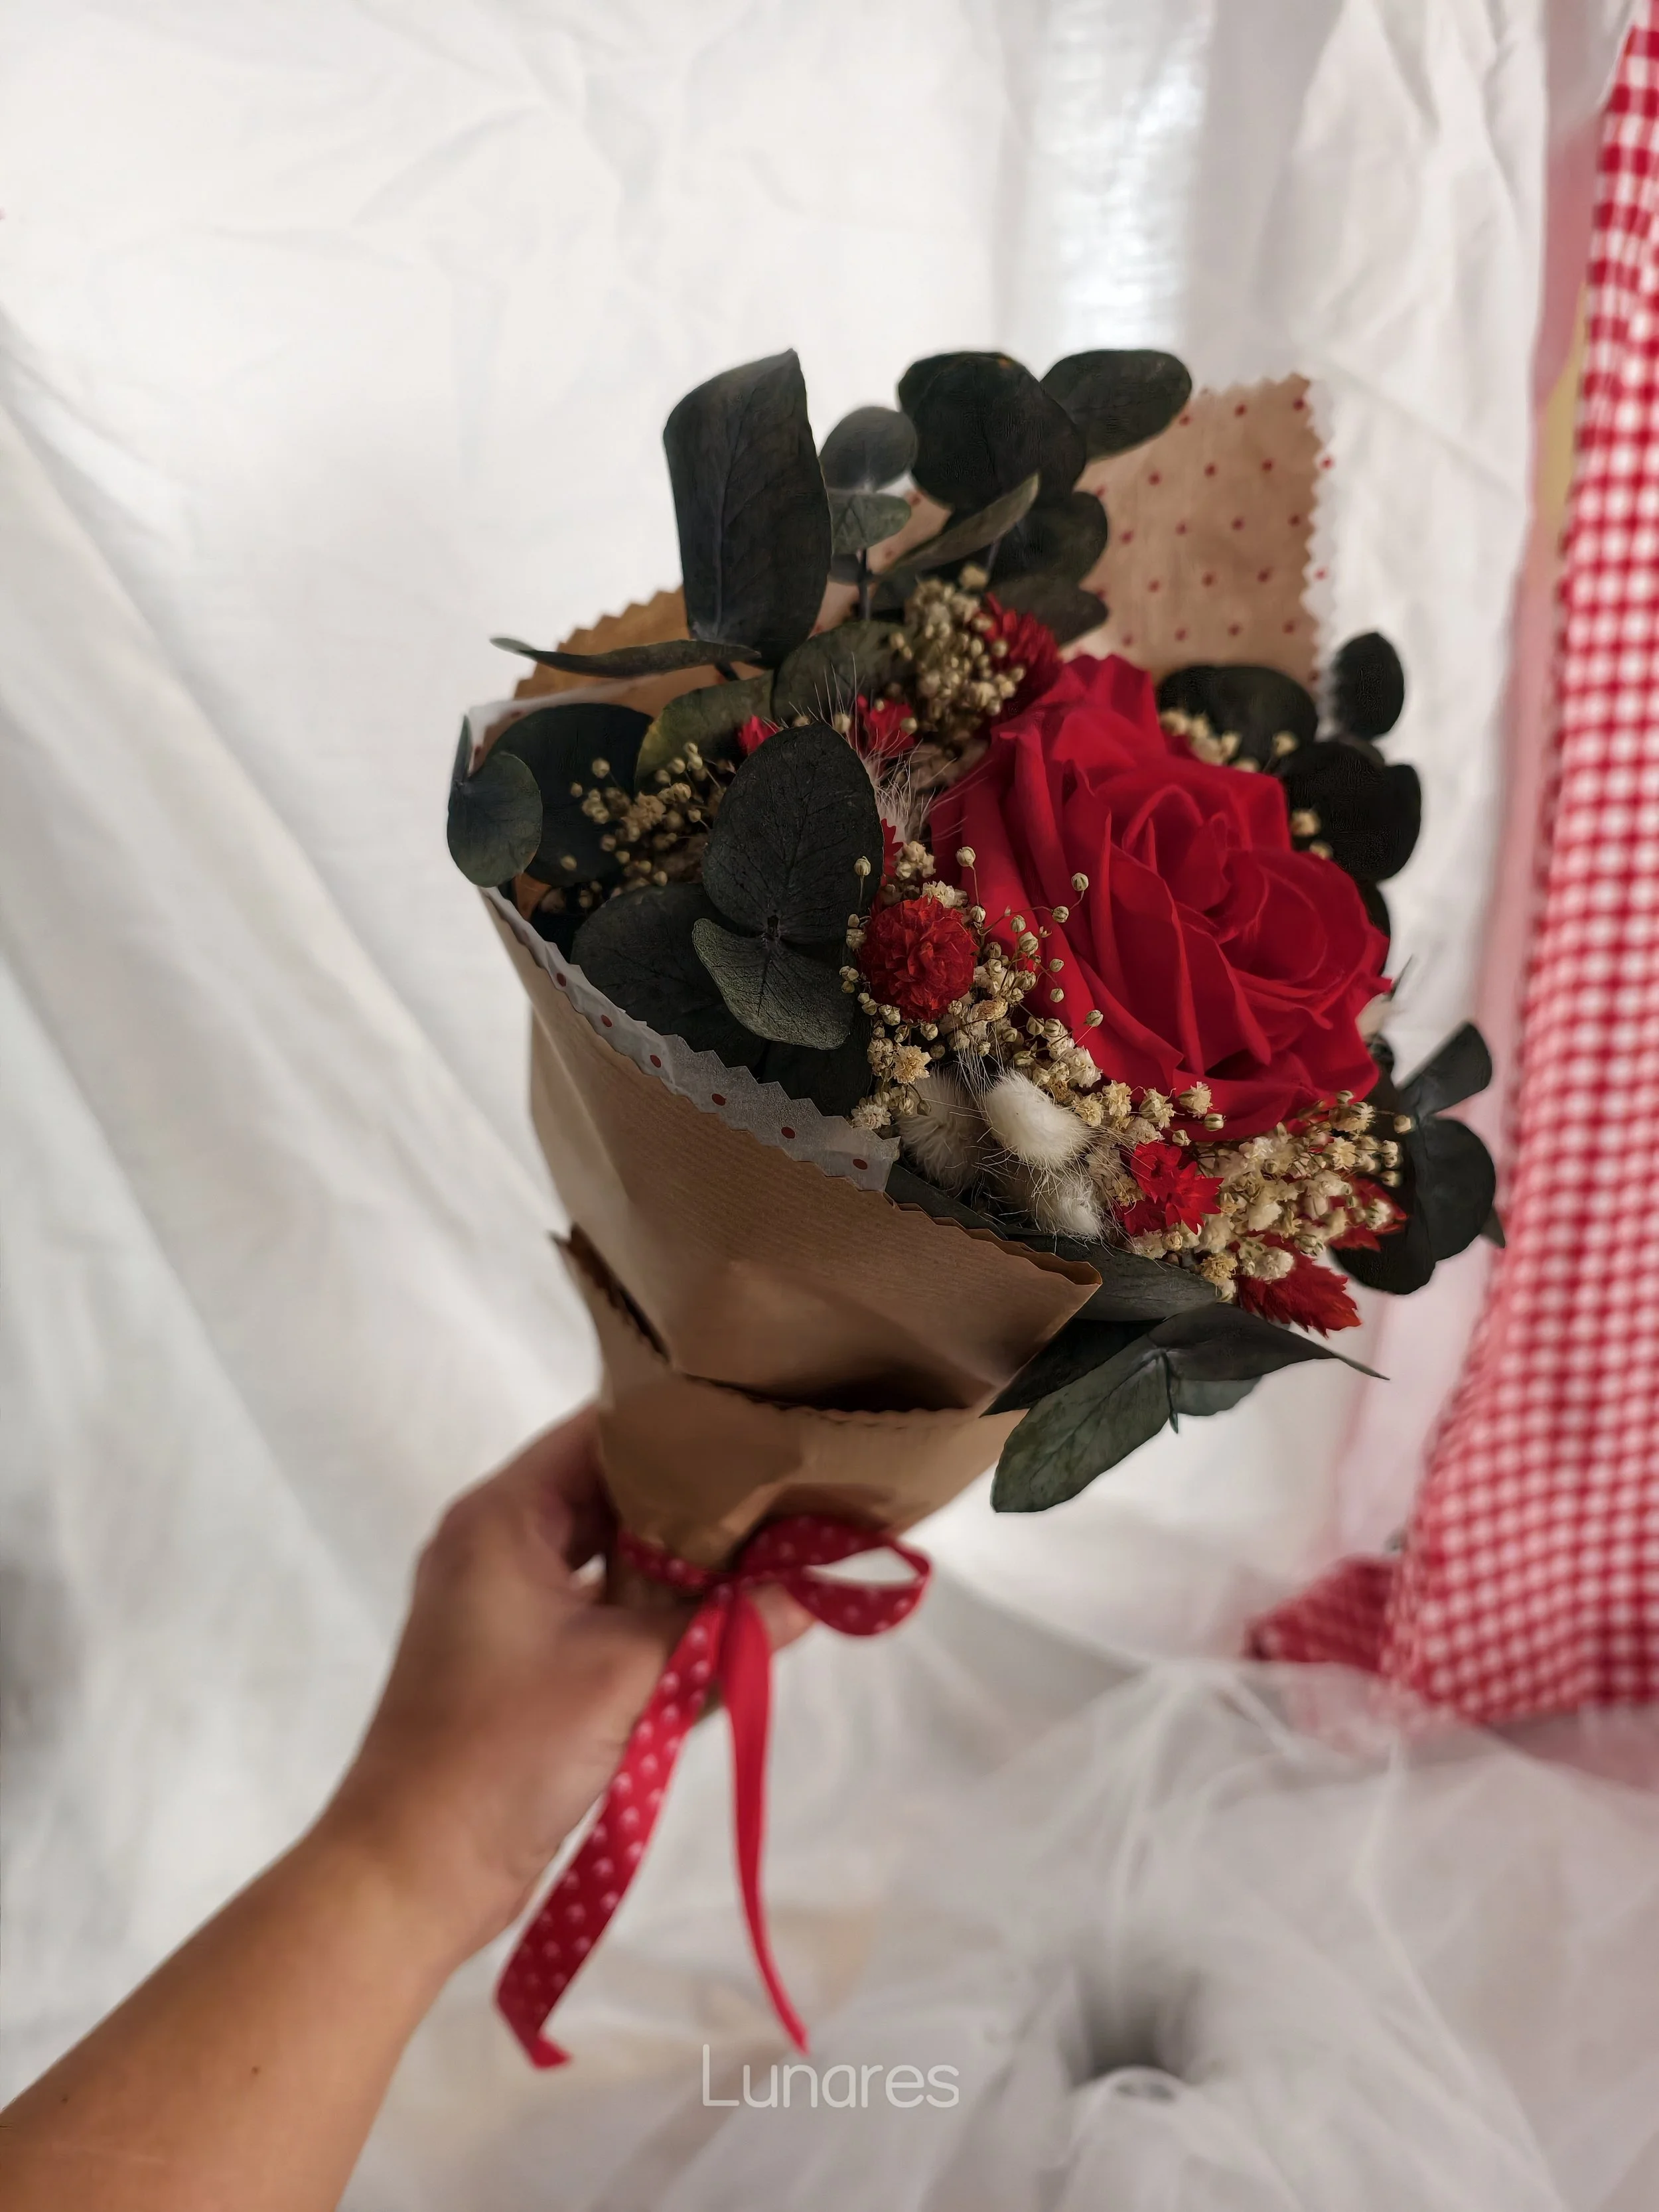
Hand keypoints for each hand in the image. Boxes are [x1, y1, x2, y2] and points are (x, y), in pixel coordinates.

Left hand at [316, 1408, 807, 1966]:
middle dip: (693, 1497)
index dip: (680, 1421)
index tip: (758, 1422)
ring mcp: (504, 1600)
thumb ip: (722, 1626)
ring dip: (676, 1559)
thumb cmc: (504, 1750)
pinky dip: (651, 1608)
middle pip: (610, 1489)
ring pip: (608, 1552)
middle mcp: (498, 1541)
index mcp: (503, 1516)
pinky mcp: (518, 1654)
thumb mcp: (628, 1677)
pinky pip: (598, 1605)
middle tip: (782, 1485)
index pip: (601, 1429)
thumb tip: (811, 1594)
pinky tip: (719, 1617)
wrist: (412, 1869)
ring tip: (768, 1543)